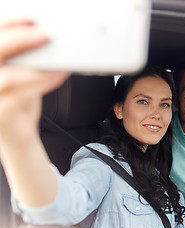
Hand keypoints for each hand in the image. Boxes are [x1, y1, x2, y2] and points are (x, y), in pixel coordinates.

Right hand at [0, 18, 68, 147]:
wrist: (17, 133)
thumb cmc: (19, 100)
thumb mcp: (21, 72)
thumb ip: (25, 55)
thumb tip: (46, 35)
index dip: (8, 23)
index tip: (30, 19)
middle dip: (20, 40)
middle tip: (44, 36)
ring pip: (7, 78)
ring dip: (38, 68)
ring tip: (60, 62)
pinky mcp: (0, 115)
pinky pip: (20, 96)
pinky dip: (42, 83)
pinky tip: (58, 76)